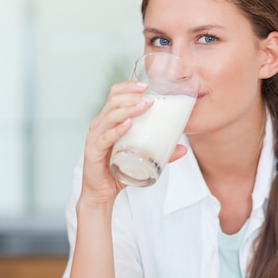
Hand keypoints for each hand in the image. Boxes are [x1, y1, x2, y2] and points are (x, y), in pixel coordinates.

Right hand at [80, 80, 153, 205]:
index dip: (128, 86)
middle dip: (131, 94)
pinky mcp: (93, 151)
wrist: (102, 193)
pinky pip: (106, 136)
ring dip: (128, 109)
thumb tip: (183, 148)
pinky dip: (118, 129)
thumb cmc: (118, 170)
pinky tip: (128, 124)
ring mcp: (95, 137)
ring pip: (110, 115)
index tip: (146, 85)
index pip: (115, 95)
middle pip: (113, 100)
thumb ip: (161, 152)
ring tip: (144, 106)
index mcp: (108, 120)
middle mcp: (100, 125)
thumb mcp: (141, 157)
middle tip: (150, 96)